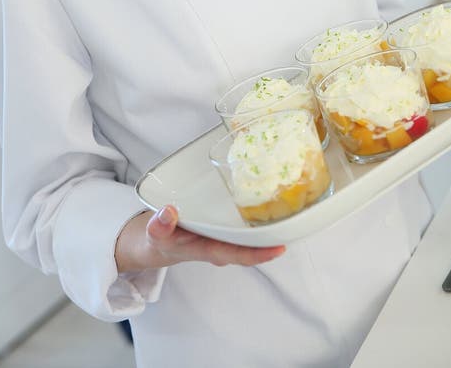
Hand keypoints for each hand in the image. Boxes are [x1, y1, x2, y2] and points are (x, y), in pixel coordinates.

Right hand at [115, 205, 284, 272]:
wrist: (155, 242)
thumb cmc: (159, 240)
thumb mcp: (153, 234)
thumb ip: (160, 225)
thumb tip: (169, 211)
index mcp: (208, 249)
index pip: (240, 254)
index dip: (261, 253)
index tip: (281, 247)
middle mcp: (221, 244)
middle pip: (252, 244)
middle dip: (273, 237)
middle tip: (297, 219)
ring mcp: (223, 236)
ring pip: (249, 234)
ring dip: (268, 224)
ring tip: (289, 205)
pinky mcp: (222, 225)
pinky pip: (243, 223)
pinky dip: (255, 214)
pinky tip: (267, 197)